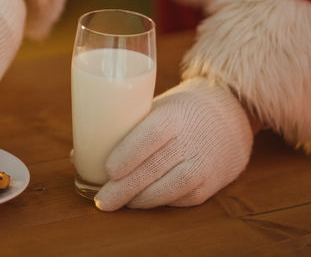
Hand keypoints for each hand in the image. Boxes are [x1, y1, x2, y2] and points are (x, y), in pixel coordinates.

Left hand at [94, 77, 253, 210]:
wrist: (231, 113)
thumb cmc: (178, 110)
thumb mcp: (156, 107)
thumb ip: (124, 128)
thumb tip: (80, 153)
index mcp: (173, 114)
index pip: (151, 135)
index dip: (129, 154)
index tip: (108, 170)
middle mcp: (191, 139)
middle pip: (155, 167)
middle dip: (125, 188)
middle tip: (102, 200)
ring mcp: (204, 162)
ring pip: (171, 188)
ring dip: (142, 199)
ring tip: (120, 203)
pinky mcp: (212, 182)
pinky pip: (183, 198)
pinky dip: (161, 202)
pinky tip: (144, 202)